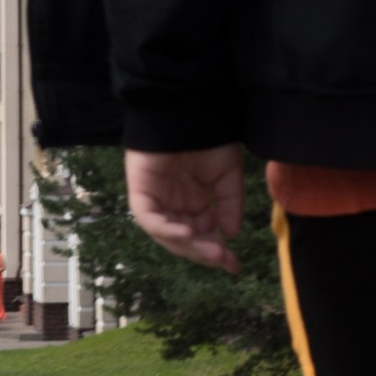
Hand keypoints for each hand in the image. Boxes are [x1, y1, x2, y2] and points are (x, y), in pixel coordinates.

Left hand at [126, 144, 244, 272]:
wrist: (188, 111)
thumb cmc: (207, 137)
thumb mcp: (227, 175)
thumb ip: (229, 204)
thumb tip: (231, 233)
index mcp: (193, 203)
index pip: (202, 235)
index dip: (216, 251)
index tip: (235, 265)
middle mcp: (173, 205)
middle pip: (184, 240)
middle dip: (204, 252)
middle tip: (225, 261)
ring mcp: (156, 199)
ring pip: (167, 235)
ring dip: (189, 246)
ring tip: (212, 251)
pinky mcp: (140, 191)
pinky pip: (150, 218)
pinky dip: (166, 229)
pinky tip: (187, 234)